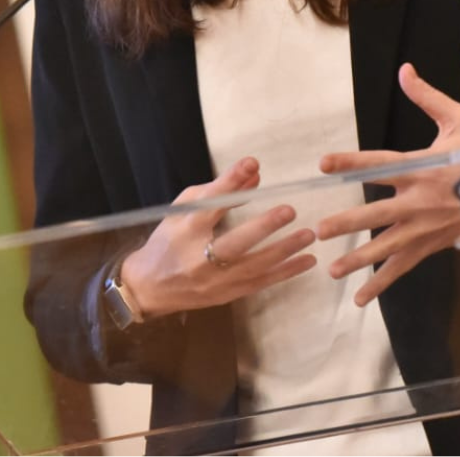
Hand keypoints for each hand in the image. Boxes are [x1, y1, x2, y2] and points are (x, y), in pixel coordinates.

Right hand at [118, 157, 318, 318]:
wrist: (151, 287)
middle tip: (289, 210)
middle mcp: (200, 257)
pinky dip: (286, 272)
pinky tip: (307, 260)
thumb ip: (218, 192)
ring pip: (255, 266)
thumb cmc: (168, 241)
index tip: (251, 163)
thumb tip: (254, 174)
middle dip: (263, 227)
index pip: (210, 203)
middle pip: (234, 242)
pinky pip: (261, 282)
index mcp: (185, 229)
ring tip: (308, 234)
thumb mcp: (184, 210)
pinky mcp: (228, 294)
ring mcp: (216, 280)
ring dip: (284, 250)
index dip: (230, 182)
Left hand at [317, 62, 459, 305]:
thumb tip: (404, 70)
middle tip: (321, 230)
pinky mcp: (431, 244)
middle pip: (379, 213)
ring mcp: (426, 227)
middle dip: (350, 222)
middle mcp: (421, 200)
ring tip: (332, 270)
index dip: (353, 162)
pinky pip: (403, 266)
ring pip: (388, 246)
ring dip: (360, 259)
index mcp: (423, 168)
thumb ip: (427, 98)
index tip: (324, 164)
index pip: (381, 164)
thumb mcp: (459, 122)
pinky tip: (360, 299)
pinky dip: (382, 283)